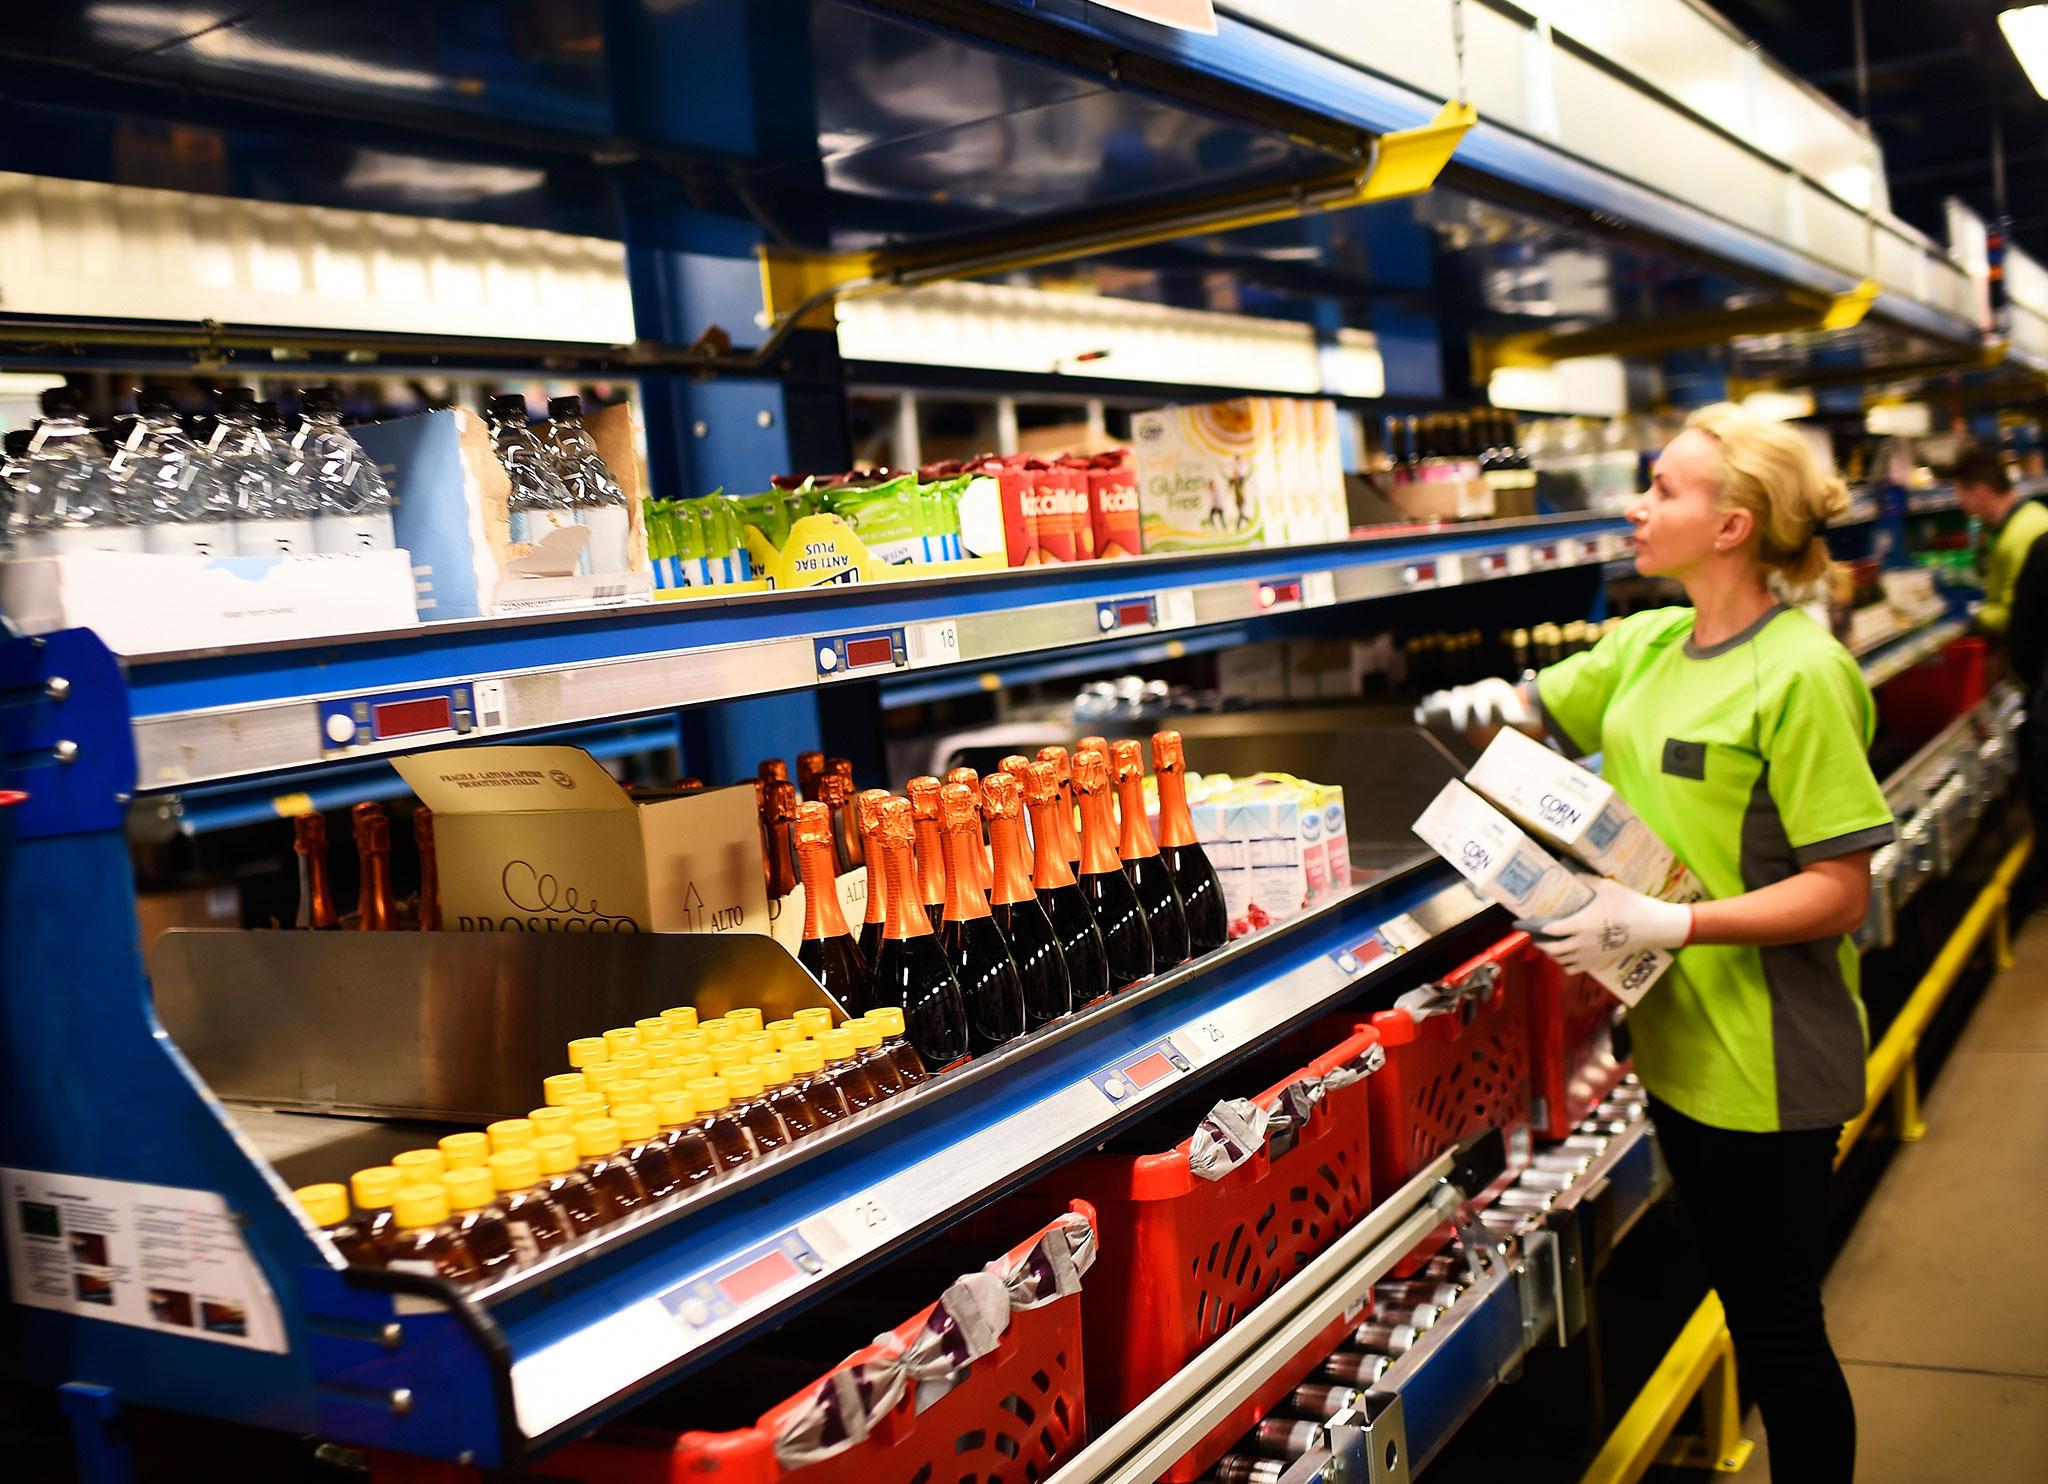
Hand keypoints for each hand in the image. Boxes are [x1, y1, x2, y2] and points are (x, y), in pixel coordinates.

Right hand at [1415, 677, 1532, 739]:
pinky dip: (1430, 709)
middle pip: (1463, 698)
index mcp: (1491, 689)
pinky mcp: (1454, 703)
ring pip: (1448, 698)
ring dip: (1438, 706)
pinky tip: (1421, 716)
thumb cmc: (1511, 707)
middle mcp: (1474, 690)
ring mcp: (1463, 695)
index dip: (1482, 709)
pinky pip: (1440, 703)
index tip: (1483, 722)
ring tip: (1426, 713)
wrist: (1500, 698)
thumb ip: (1521, 716)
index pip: (1484, 698)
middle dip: (1459, 712)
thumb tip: (1529, 720)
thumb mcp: (1520, 710)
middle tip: (1459, 727)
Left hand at [1519, 877, 1691, 971]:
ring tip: (1548, 944)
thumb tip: (1569, 866)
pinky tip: (1565, 956)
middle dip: (1539, 942)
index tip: (1522, 925)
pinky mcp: (1599, 962)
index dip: (1533, 928)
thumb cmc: (1629, 905)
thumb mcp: (1606, 887)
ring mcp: (1590, 955)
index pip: (1549, 930)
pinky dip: (1565, 964)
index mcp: (1580, 924)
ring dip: (1551, 953)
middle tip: (1534, 935)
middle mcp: (1581, 943)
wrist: (1652, 926)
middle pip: (1551, 948)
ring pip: (1561, 960)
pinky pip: (1574, 968)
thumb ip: (1585, 879)